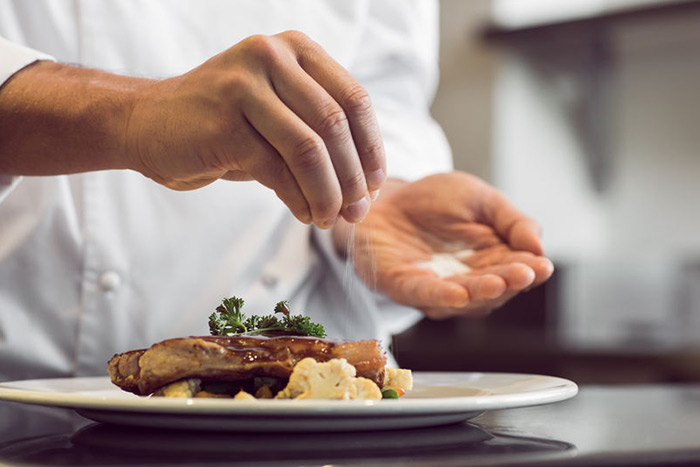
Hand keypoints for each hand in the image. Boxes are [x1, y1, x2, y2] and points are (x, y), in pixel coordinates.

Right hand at [125, 31, 384, 226]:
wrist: (147, 123)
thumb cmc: (223, 125)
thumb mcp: (277, 113)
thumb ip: (319, 133)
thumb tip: (367, 186)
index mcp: (294, 49)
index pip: (354, 100)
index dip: (371, 148)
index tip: (375, 185)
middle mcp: (270, 56)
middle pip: (335, 125)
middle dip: (353, 178)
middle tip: (357, 212)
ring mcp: (244, 86)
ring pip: (310, 149)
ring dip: (328, 193)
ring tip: (329, 219)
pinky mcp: (223, 123)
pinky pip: (277, 170)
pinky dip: (298, 199)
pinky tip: (304, 214)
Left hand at [347, 172, 553, 318]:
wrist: (384, 196)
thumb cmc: (433, 200)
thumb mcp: (480, 199)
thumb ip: (511, 221)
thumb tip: (539, 246)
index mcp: (490, 261)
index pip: (516, 271)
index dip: (530, 271)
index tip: (542, 266)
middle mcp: (466, 281)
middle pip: (494, 289)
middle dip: (509, 282)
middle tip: (524, 274)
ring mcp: (435, 288)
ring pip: (463, 298)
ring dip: (479, 293)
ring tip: (497, 283)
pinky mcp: (402, 286)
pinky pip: (422, 295)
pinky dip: (440, 296)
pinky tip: (458, 294)